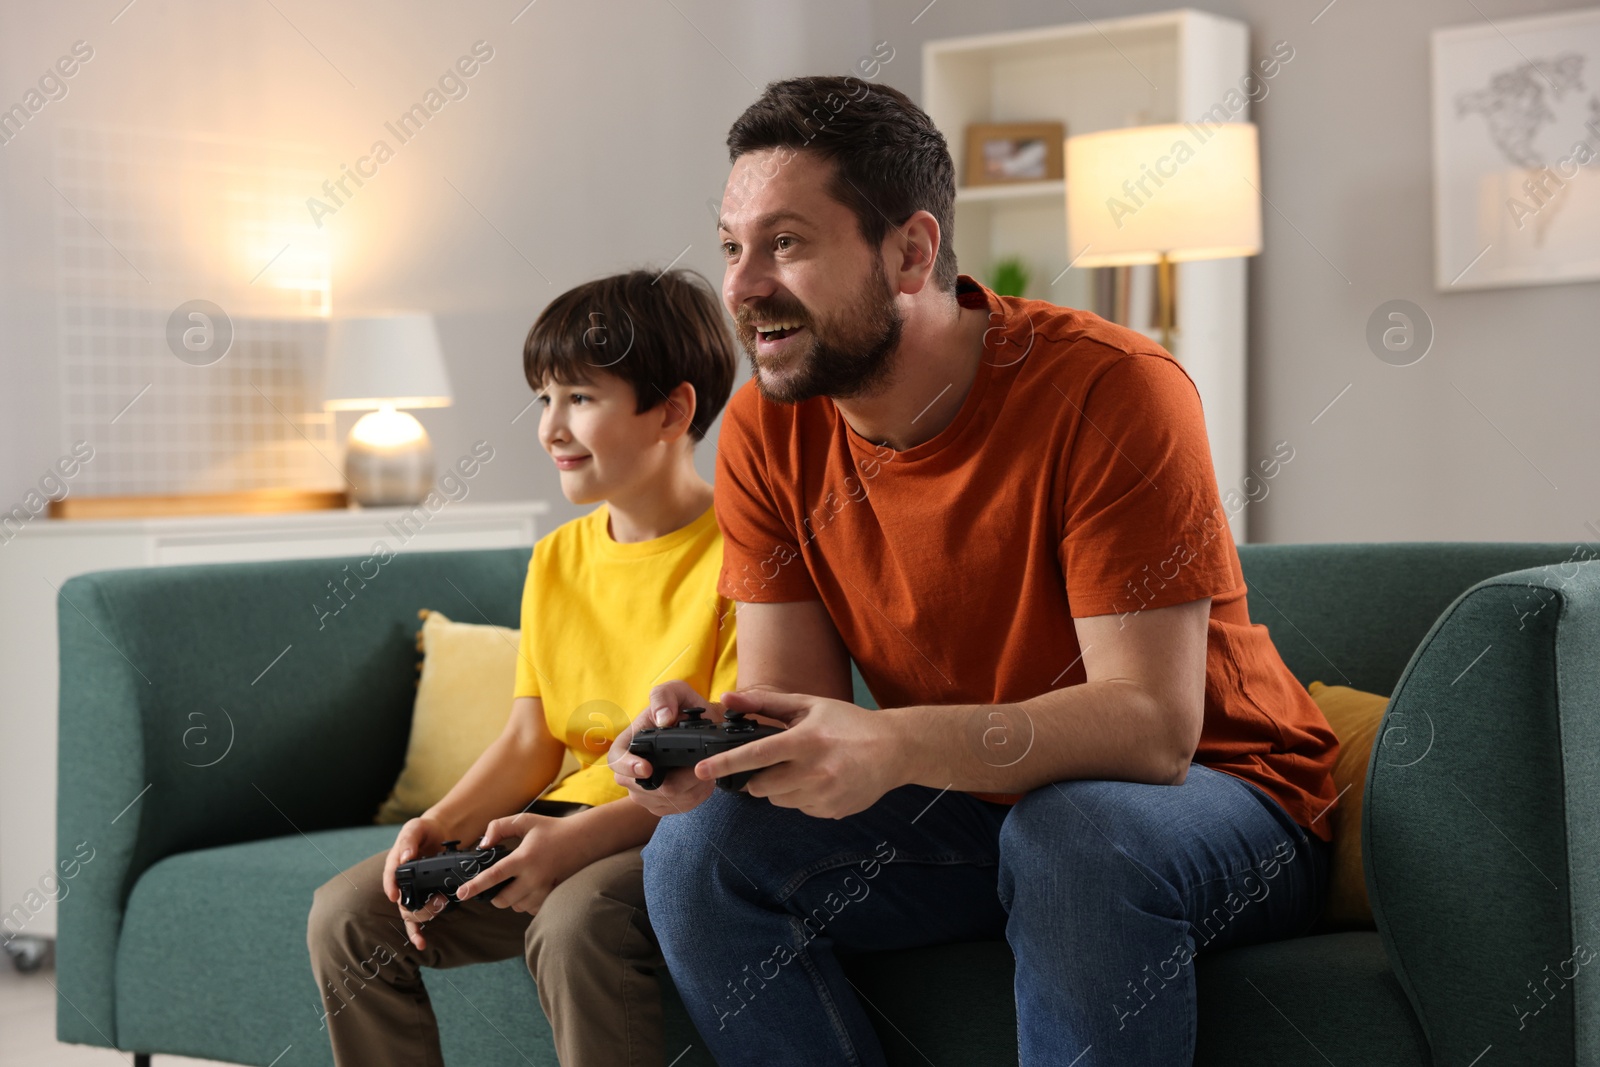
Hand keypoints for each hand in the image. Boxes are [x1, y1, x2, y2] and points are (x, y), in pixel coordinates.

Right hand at [383, 814, 463, 950]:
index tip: (395, 895)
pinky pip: (416, 920)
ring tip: (442, 904)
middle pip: (402, 901)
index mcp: (395, 864)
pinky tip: (420, 943)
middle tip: (439, 897)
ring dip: (424, 915)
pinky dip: (416, 933)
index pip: (389, 877)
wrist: (438, 834)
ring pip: (409, 913)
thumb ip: (409, 840)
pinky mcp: (422, 898)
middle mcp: (400, 882)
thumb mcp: (415, 828)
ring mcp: (411, 892)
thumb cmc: (423, 831)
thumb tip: (406, 855)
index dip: (391, 887)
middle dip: (418, 905)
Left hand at [455, 812, 566, 914]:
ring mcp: (544, 890)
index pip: (494, 876)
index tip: (461, 894)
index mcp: (524, 858)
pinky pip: (531, 909)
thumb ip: (499, 827)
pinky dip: (526, 902)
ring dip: (511, 899)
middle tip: (498, 883)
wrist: (585, 840)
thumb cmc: (552, 830)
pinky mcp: (553, 897)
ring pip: (516, 906)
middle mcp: (534, 877)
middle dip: (494, 895)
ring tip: (518, 882)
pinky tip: (530, 888)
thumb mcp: (525, 820)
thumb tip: (483, 845)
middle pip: (502, 900)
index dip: (475, 886)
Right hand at [608, 680, 722, 815]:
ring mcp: (645, 791)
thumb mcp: (675, 691)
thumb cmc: (685, 708)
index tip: (647, 769)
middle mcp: (631, 771)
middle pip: (648, 788)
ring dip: (692, 787)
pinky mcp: (663, 804)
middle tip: (700, 766)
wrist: (705, 728)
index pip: (616, 761)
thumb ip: (664, 697)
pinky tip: (705, 780)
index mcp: (628, 743)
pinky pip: (681, 806)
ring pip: (669, 800)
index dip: (628, 767)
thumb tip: (662, 720)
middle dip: (678, 779)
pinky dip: (698, 795)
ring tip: (706, 769)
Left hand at [696, 688, 899, 818]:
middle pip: (761, 785)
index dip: (725, 763)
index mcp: (806, 740)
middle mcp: (814, 770)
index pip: (756, 754)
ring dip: (780, 787)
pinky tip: (821, 780)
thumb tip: (727, 700)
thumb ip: (765, 705)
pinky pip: (799, 809)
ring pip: (778, 800)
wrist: (895, 750)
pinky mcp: (832, 811)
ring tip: (804, 769)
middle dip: (757, 777)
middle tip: (775, 762)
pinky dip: (801, 797)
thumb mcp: (809, 706)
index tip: (701, 770)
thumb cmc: (849, 724)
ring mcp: (824, 795)